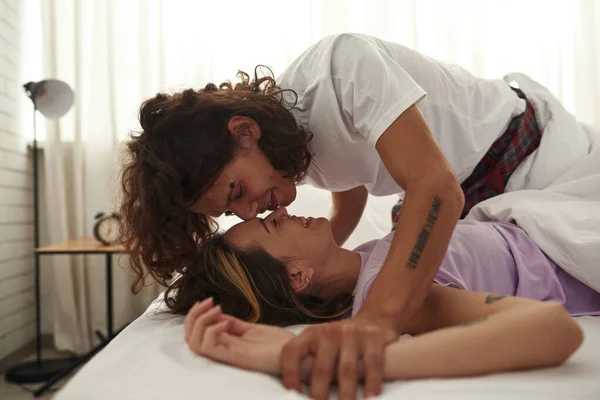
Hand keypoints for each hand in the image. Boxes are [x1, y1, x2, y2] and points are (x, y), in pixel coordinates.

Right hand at [184, 298, 294, 374]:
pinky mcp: (236, 357)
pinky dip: (211, 331)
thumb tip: (217, 314)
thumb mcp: (252, 329)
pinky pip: (210, 348)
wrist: (297, 352)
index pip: (197, 333)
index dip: (196, 316)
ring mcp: (228, 354)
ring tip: (215, 310)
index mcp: (227, 343)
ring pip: (195, 343)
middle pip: (190, 338)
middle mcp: (224, 349)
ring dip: (199, 322)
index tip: (207, 301)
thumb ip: (233, 324)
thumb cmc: (278, 343)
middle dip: (193, 316)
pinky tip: (224, 323)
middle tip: (207, 302)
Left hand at [280, 316, 396, 399]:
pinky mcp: (373, 337)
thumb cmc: (340, 342)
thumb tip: (298, 393)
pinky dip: (371, 383)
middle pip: (321, 369)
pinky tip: (370, 398)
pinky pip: (372, 364)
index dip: (289, 374)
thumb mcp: (320, 344)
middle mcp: (329, 331)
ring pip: (347, 370)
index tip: (293, 394)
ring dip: (345, 395)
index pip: (292, 352)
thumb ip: (308, 362)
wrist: (373, 320)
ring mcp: (351, 333)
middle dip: (319, 394)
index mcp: (310, 334)